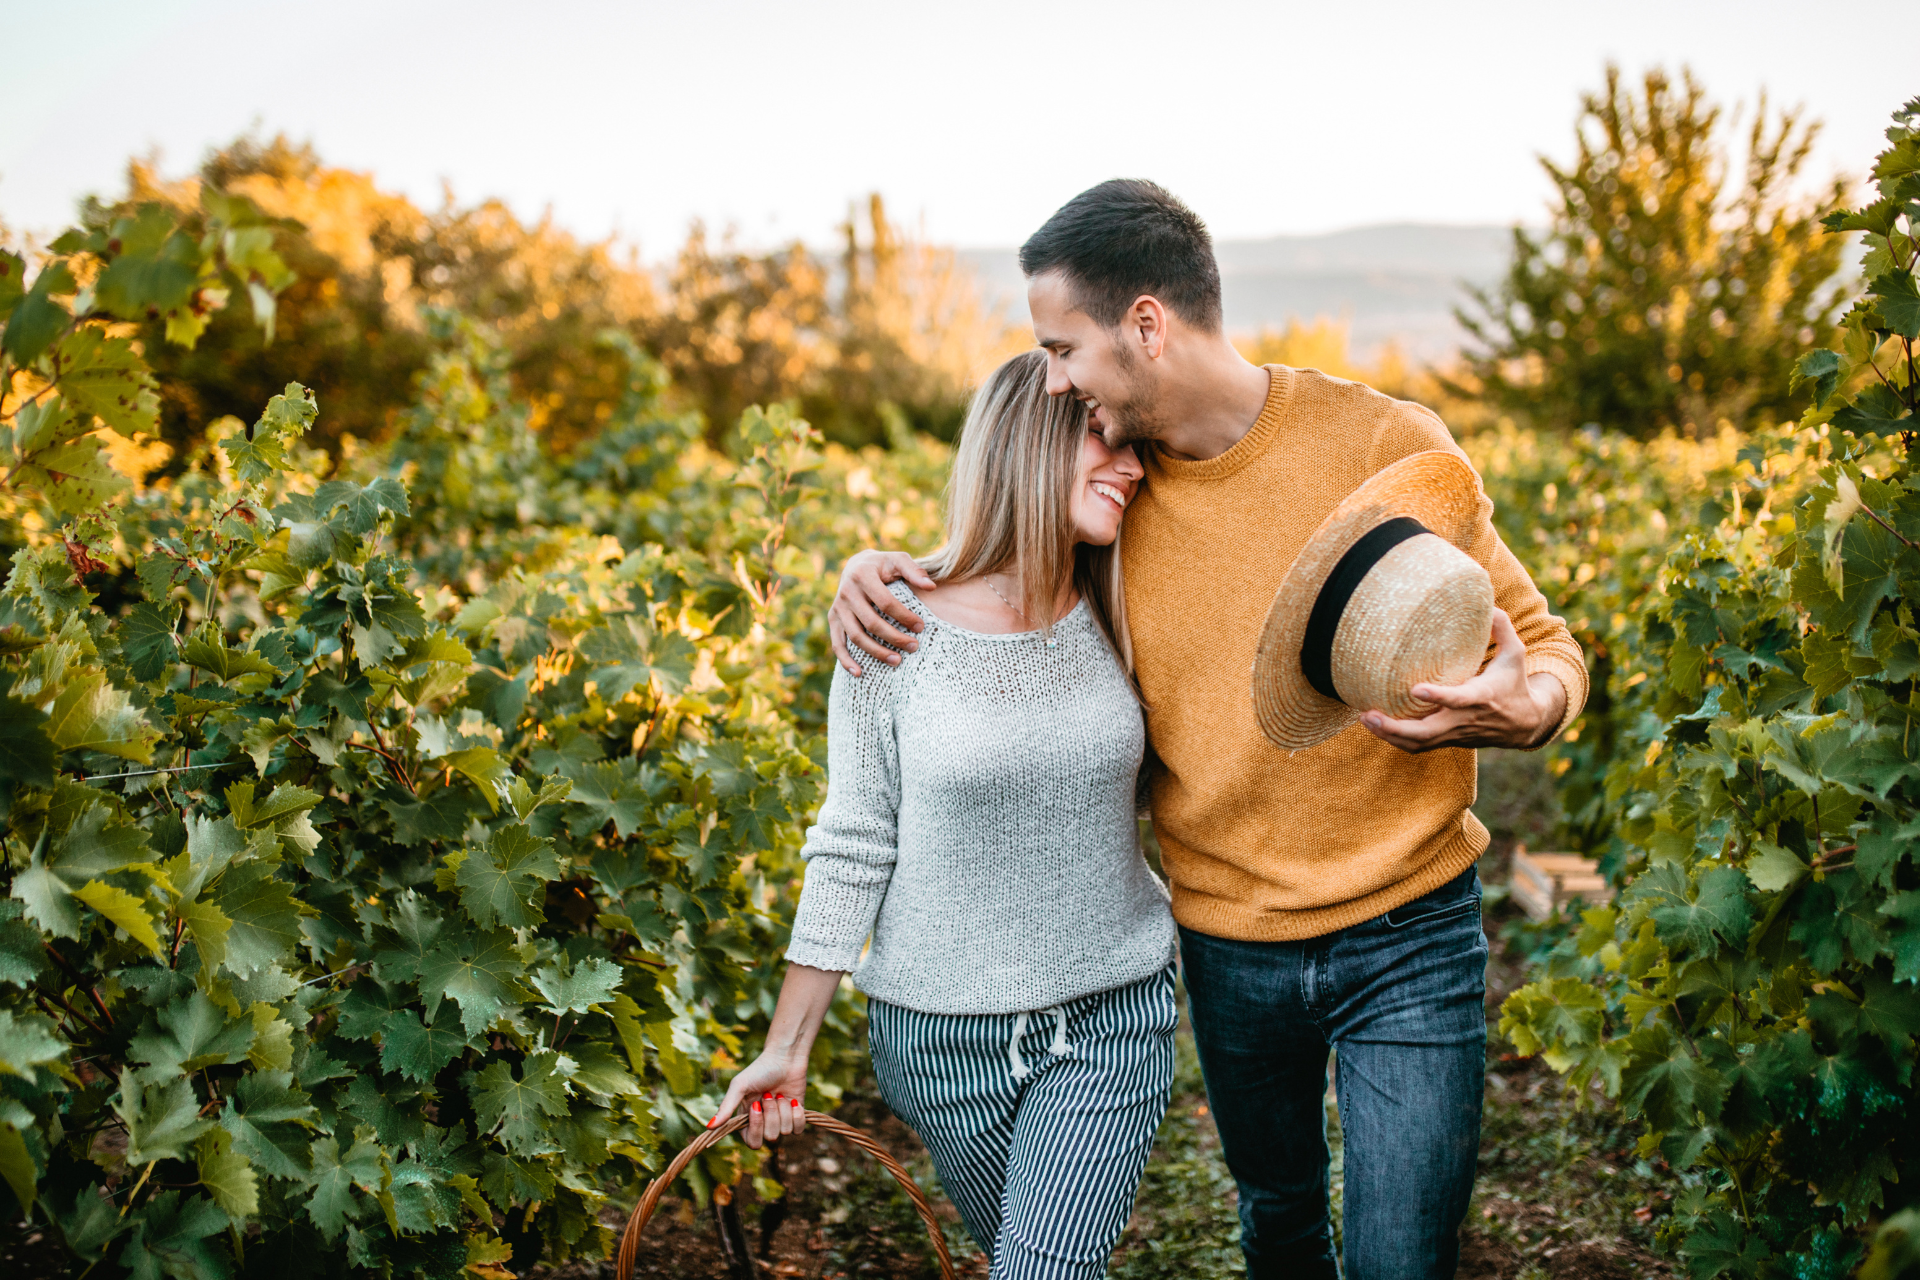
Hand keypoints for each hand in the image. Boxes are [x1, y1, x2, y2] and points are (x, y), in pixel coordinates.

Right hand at [711, 1045, 809, 1148]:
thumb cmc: (759, 1070)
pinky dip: (797, 1114)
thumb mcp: (739, 1086)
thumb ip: (726, 1107)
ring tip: (780, 1093)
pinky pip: (798, 1129)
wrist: (785, 1057)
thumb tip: (709, 1127)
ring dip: (784, 1109)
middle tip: (769, 1095)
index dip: (756, 1127)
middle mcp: (764, 1123)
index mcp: (747, 1120)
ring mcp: (781, 1121)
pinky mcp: (796, 1117)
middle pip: (770, 1137)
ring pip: (785, 1131)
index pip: (752, 1142)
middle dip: (772, 1115)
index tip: (756, 1105)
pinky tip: (792, 1100)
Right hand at [828, 550, 935, 675]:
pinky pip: (837, 643)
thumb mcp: (898, 560)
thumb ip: (914, 571)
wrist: (856, 565)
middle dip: (894, 637)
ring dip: (876, 652)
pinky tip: (859, 673)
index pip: (886, 602)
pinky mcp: (833, 619)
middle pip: (872, 622)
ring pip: (856, 636)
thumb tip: (931, 586)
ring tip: (897, 661)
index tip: (921, 626)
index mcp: (862, 575)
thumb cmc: (883, 565)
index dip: (904, 616)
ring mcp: (837, 607)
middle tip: (914, 647)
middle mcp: (846, 592)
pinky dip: (846, 660)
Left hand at [1360, 609, 1567, 752]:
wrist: (1524, 724)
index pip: (1458, 700)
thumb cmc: (1514, 683)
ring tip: (1365, 719)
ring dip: (1389, 735)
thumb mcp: (1515, 654)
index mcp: (1481, 698)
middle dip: (1396, 728)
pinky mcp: (1447, 740)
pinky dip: (1395, 741)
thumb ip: (1502, 629)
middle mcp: (1465, 720)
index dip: (1438, 697)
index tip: (1415, 689)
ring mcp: (1454, 734)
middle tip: (1369, 714)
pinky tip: (1375, 726)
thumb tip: (1487, 605)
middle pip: (1427, 732)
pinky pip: (1418, 747)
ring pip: (1419, 744)